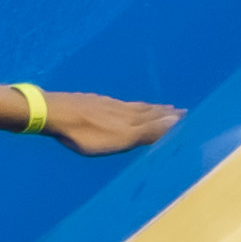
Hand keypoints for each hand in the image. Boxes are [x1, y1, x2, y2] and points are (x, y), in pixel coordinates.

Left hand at [34, 92, 180, 156]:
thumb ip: (147, 131)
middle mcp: (122, 108)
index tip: (186, 114)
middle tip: (177, 110)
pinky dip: (129, 107)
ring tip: (157, 108)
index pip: (157, 117)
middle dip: (163, 112)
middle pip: (147, 110)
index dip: (171, 117)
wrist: (54, 113)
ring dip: (148, 109)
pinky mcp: (92, 103)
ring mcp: (106, 104)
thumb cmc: (86, 132)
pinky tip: (123, 108)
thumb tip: (176, 121)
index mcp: (131, 118)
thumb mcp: (120, 138)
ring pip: (133, 107)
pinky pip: (118, 105)